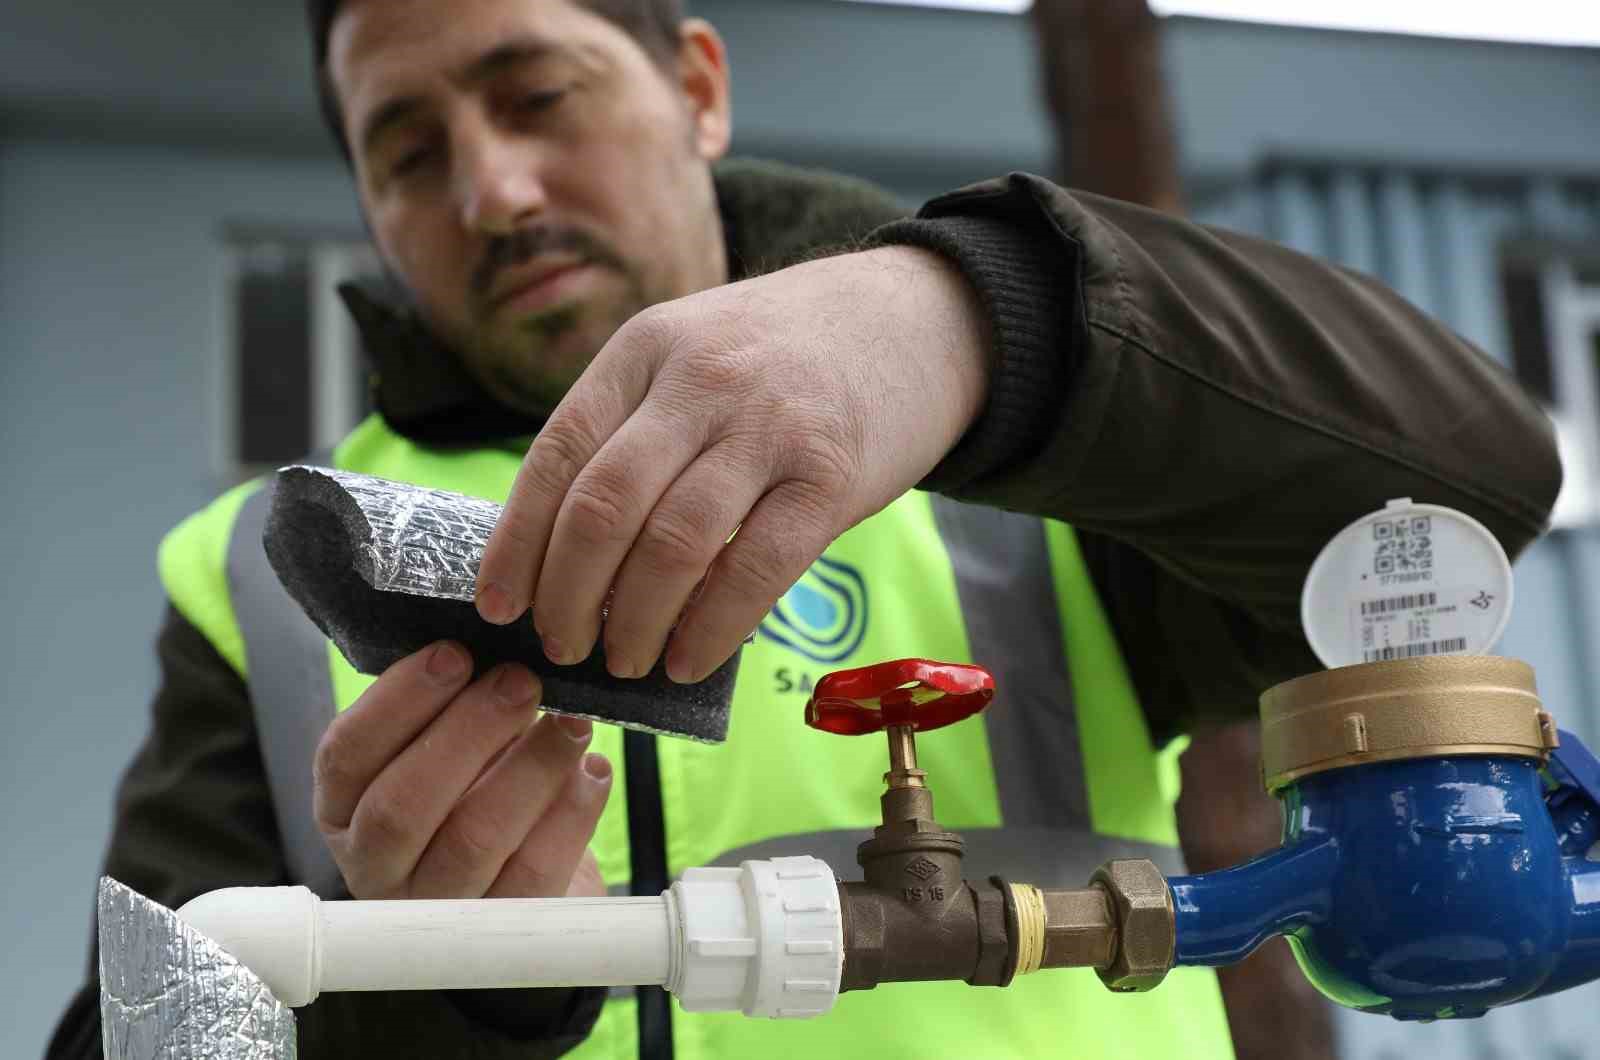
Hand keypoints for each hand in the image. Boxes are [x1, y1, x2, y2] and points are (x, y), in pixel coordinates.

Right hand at [313, 641, 611, 898]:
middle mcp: (374, 865)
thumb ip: (456, 703)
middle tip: (522, 681)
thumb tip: (499, 645)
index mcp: (344, 808)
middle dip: (468, 732)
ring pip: (472, 840)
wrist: (526, 882)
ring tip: (571, 721)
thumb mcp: (450, 746)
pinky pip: (535, 871)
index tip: (454, 653)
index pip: (346, 756)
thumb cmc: (478, 790)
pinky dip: (571, 813)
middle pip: (403, 805)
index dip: (398, 701)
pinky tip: (594, 771)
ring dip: (529, 768)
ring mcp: (433, 907)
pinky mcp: (499, 931)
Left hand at [475, 245, 989, 682]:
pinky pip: (755, 570)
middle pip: (605, 506)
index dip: (517, 542)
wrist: (912, 320)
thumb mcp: (692, 353)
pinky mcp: (830, 476)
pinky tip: (687, 659)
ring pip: (673, 545)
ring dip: (634, 622)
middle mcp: (700, 381)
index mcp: (645, 348)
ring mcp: (769, 428)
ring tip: (623, 661)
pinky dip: (711, 629)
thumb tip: (561, 550)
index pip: (558, 455)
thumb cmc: (783, 356)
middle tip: (562, 646)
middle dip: (569, 595)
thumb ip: (633, 426)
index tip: (497, 607)